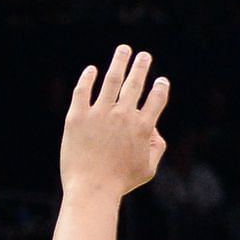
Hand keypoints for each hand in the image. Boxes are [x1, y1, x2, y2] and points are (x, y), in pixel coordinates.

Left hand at [61, 46, 168, 197]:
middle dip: (142, 67)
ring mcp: (99, 114)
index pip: (156, 99)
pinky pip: (83, 91)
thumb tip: (154, 130)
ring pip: (112, 80)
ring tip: (124, 50)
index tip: (161, 81)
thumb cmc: (121, 182)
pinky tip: (92, 70)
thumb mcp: (149, 168)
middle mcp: (123, 115)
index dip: (161, 88)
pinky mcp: (77, 117)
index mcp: (143, 127)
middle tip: (144, 55)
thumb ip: (157, 147)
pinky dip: (88, 78)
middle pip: (135, 83)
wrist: (91, 189)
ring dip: (120, 62)